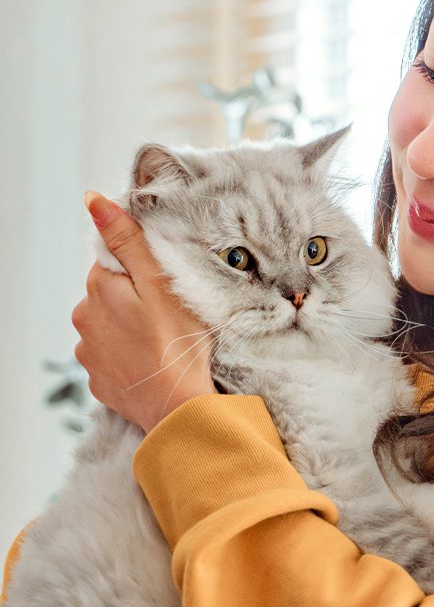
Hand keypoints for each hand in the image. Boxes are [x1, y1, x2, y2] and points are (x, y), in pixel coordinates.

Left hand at [72, 191, 215, 432]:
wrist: (176, 405)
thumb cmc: (176, 342)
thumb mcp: (159, 281)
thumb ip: (127, 240)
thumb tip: (93, 200)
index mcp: (98, 289)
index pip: (114, 262)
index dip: (142, 270)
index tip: (165, 285)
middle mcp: (84, 318)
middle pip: (112, 292)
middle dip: (136, 297)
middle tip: (169, 312)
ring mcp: (89, 352)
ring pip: (112, 323)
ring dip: (132, 325)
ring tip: (164, 338)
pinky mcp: (99, 379)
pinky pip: (113, 354)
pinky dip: (130, 353)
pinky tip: (153, 359)